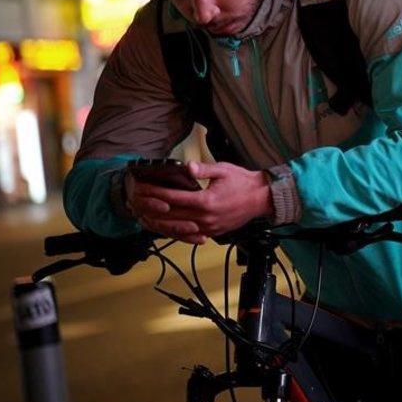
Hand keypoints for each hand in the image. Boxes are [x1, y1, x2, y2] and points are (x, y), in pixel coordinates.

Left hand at [135, 161, 273, 239]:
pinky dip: (178, 230)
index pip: (174, 198)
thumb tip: (187, 167)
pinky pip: (191, 234)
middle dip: (154, 209)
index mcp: (206, 201)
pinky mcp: (214, 232)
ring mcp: (209, 228)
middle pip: (172, 216)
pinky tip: (169, 226)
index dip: (157, 194)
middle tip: (139, 204)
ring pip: (179, 228)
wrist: (262, 198)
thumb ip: (203, 169)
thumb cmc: (244, 182)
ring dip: (162, 223)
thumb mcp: (223, 170)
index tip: (145, 189)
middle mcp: (205, 217)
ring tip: (148, 217)